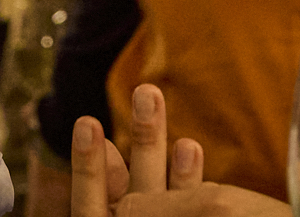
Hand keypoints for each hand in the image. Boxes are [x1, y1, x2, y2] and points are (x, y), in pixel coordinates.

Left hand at [69, 85, 279, 216]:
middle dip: (130, 148)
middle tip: (136, 95)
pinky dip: (186, 184)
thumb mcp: (211, 214)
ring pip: (161, 207)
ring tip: (152, 96)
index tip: (90, 123)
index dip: (89, 174)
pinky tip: (190, 146)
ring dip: (156, 151)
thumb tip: (118, 208)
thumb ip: (156, 210)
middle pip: (129, 210)